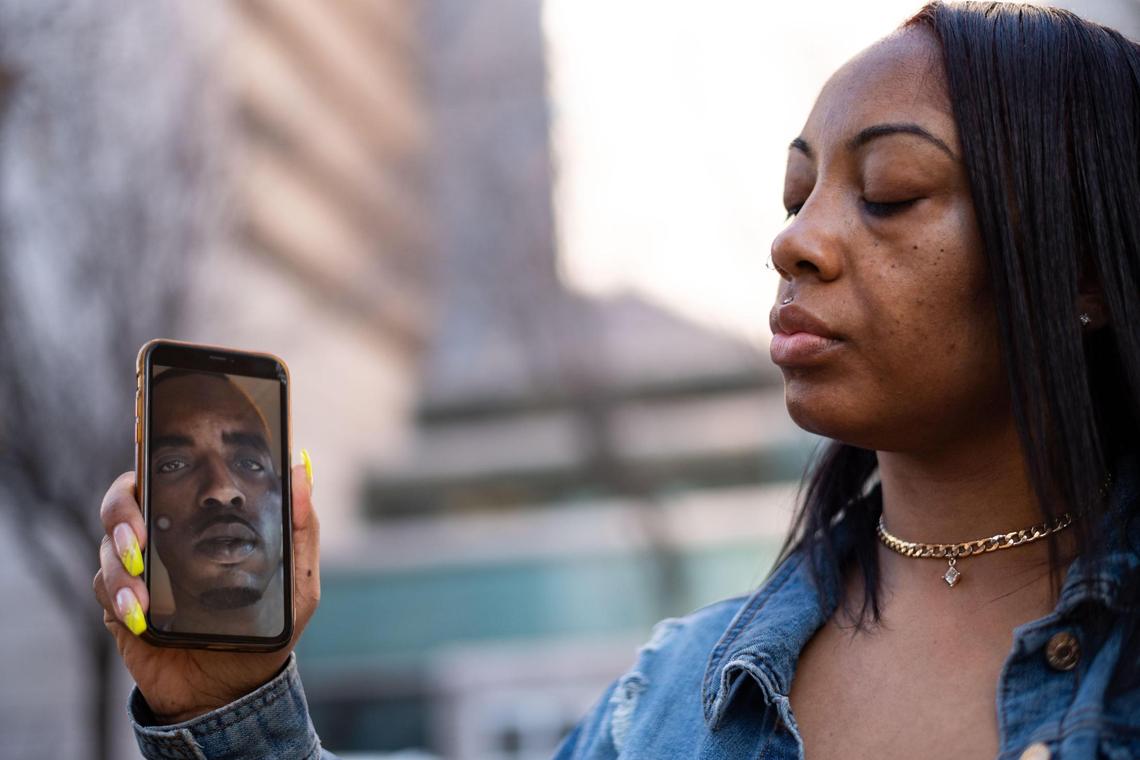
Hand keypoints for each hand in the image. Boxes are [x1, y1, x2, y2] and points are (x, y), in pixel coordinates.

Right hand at [92, 461, 319, 723]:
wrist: (233, 692)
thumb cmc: (267, 630)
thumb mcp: (297, 582)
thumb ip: (301, 527)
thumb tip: (302, 468)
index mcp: (202, 520)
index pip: (167, 474)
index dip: (148, 457)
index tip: (150, 459)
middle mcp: (166, 536)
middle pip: (124, 499)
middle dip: (122, 512)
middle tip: (138, 540)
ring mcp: (140, 569)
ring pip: (110, 544)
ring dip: (120, 566)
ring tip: (142, 595)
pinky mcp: (120, 604)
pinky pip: (102, 586)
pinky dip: (117, 596)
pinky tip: (139, 614)